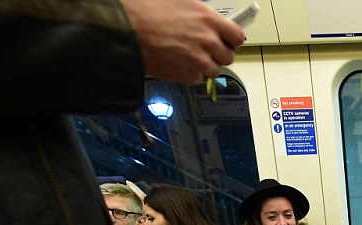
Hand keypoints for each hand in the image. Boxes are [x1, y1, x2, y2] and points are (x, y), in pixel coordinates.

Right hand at [120, 0, 245, 84]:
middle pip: (228, 56)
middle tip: (206, 50)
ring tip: (189, 57)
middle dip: (218, 54)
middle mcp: (208, 40)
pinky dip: (191, 74)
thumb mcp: (179, 2)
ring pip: (214, 70)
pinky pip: (198, 79)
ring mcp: (199, 60)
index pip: (237, 36)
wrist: (125, 29)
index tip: (226, 41)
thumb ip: (200, 14)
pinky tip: (179, 63)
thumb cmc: (145, 10)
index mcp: (208, 19)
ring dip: (205, 66)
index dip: (231, 40)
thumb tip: (208, 20)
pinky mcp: (187, 75)